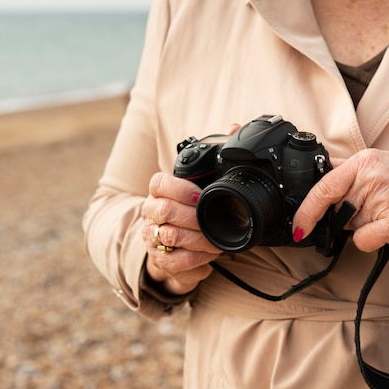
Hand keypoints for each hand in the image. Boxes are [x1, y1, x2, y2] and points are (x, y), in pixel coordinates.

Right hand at [140, 123, 240, 294]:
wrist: (174, 247)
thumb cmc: (189, 211)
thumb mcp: (202, 185)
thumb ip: (216, 158)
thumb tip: (236, 127)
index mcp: (159, 192)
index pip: (158, 183)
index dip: (179, 189)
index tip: (200, 195)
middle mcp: (151, 213)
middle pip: (163, 211)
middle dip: (192, 217)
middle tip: (213, 220)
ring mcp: (153, 238)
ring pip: (170, 236)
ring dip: (199, 239)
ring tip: (217, 240)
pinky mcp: (161, 261)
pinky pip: (176, 260)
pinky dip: (197, 258)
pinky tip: (210, 254)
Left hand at [292, 149, 388, 260]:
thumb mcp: (380, 164)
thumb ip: (348, 173)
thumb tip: (314, 181)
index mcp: (365, 161)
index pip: (323, 187)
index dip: (306, 211)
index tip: (298, 227)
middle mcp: (373, 178)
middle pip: (338, 213)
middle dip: (349, 218)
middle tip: (374, 208)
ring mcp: (385, 200)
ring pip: (351, 229)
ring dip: (365, 227)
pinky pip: (364, 241)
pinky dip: (373, 240)